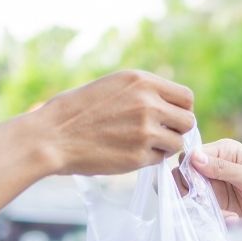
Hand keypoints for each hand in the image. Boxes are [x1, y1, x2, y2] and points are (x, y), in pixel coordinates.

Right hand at [22, 70, 195, 175]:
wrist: (53, 135)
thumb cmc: (78, 110)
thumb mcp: (114, 85)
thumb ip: (144, 92)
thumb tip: (171, 106)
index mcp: (142, 81)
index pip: (186, 97)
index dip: (180, 109)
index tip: (169, 117)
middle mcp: (148, 104)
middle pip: (188, 121)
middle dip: (177, 129)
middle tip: (160, 134)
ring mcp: (146, 131)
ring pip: (178, 143)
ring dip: (165, 146)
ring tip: (143, 144)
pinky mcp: (139, 156)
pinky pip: (160, 159)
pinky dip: (150, 159)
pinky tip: (130, 153)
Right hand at [190, 139, 241, 219]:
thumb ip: (223, 169)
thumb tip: (194, 157)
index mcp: (226, 149)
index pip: (196, 153)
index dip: (190, 167)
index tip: (194, 184)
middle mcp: (217, 162)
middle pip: (188, 168)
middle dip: (186, 182)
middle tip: (195, 197)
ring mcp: (215, 181)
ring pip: (188, 184)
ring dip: (189, 194)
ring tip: (198, 204)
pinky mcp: (215, 198)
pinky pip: (197, 198)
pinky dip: (195, 204)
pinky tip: (200, 210)